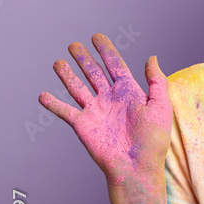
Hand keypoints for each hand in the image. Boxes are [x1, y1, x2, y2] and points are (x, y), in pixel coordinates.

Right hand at [39, 34, 171, 188]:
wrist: (137, 167)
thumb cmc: (153, 140)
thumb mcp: (160, 106)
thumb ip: (156, 81)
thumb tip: (152, 57)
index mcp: (129, 92)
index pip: (115, 65)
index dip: (106, 50)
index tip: (97, 36)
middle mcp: (110, 99)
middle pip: (94, 73)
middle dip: (84, 58)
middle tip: (73, 44)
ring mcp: (95, 111)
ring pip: (77, 88)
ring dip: (67, 75)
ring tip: (58, 62)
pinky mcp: (83, 125)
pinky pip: (65, 111)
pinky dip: (53, 104)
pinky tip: (43, 95)